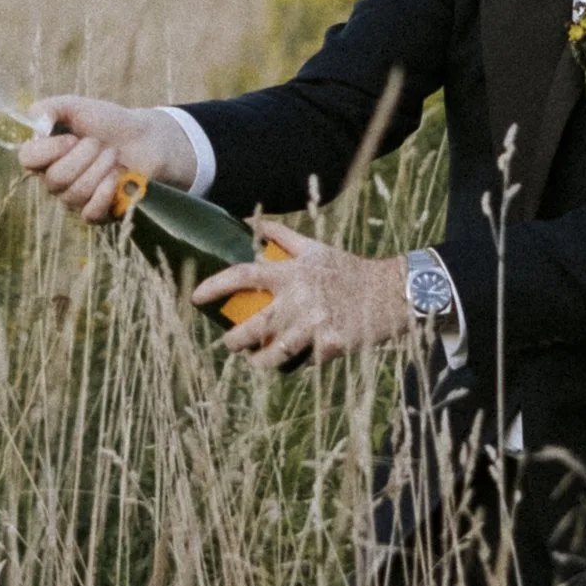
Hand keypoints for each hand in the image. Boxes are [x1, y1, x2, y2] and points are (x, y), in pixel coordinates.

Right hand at [15, 96, 198, 223]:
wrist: (145, 138)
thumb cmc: (109, 122)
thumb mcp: (79, 106)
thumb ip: (51, 107)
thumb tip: (33, 120)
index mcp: (46, 153)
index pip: (27, 160)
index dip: (48, 151)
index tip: (71, 138)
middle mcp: (55, 179)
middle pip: (55, 179)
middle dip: (84, 157)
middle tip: (100, 143)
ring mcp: (75, 197)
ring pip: (75, 193)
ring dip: (100, 169)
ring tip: (114, 155)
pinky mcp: (97, 211)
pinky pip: (90, 213)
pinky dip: (104, 194)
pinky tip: (117, 178)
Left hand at [194, 229, 409, 369]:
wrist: (391, 292)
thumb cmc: (347, 269)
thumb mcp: (315, 247)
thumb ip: (280, 234)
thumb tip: (248, 222)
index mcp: (292, 272)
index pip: (244, 275)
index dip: (215, 285)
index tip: (194, 296)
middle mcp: (299, 297)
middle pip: (253, 325)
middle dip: (234, 340)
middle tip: (229, 343)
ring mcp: (315, 323)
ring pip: (274, 352)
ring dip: (259, 361)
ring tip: (254, 361)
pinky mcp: (331, 345)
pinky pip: (305, 361)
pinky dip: (300, 363)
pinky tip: (298, 362)